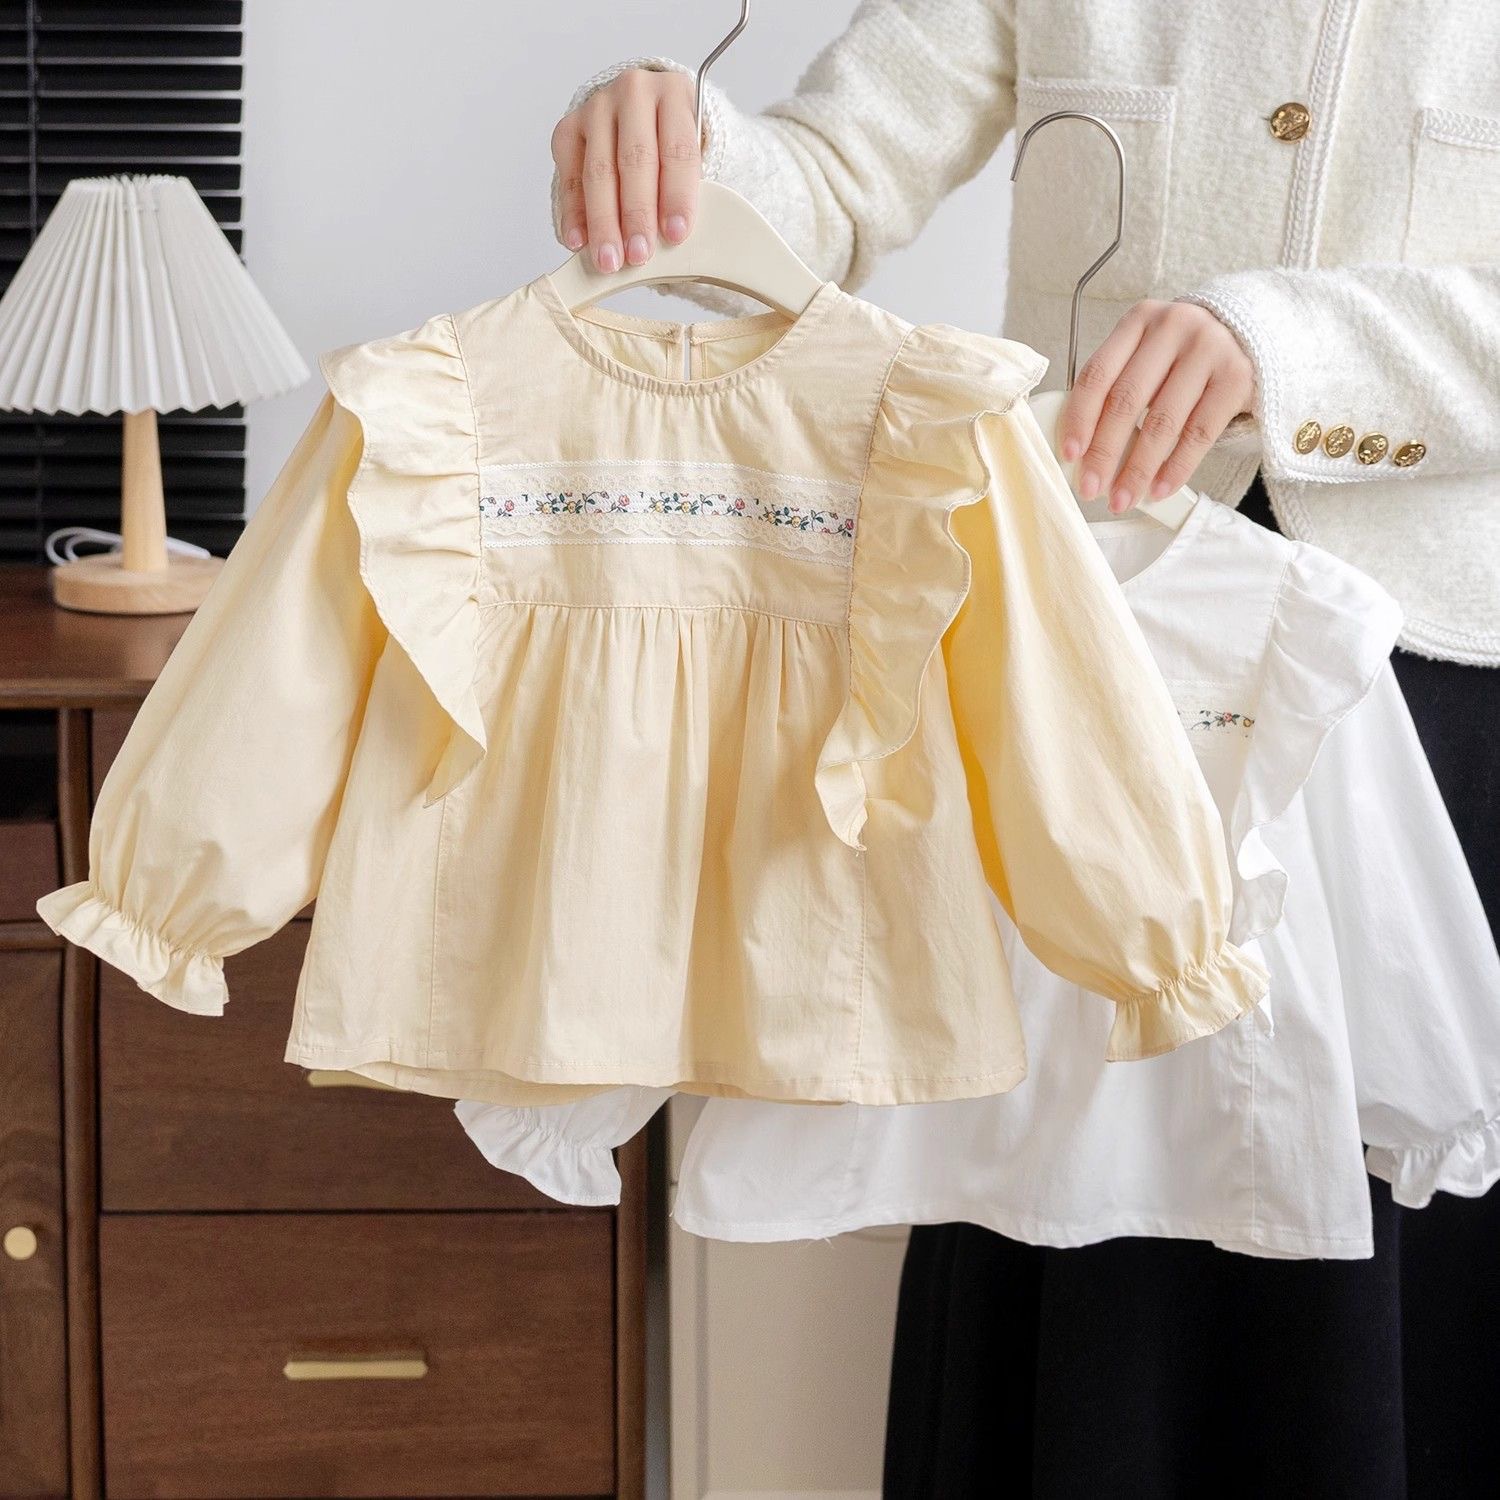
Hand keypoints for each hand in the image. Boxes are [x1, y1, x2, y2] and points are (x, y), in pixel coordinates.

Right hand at [551, 67, 701, 273]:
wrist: (644, 111)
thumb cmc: (673, 143)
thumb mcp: (697, 154)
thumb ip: (689, 188)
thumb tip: (674, 240)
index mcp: (675, 94)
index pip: (678, 149)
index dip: (677, 195)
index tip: (676, 235)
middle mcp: (633, 93)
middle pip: (634, 160)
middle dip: (636, 214)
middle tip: (638, 255)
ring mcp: (597, 107)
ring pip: (598, 171)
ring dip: (603, 222)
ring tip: (609, 260)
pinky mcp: (569, 127)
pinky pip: (569, 175)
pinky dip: (573, 213)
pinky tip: (578, 241)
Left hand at [1058, 301, 1255, 512]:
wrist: (1250, 336)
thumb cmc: (1183, 355)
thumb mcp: (1147, 354)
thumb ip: (1116, 387)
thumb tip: (1083, 451)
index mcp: (1139, 321)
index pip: (1098, 374)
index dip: (1079, 418)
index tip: (1069, 455)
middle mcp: (1173, 328)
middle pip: (1126, 401)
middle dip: (1104, 453)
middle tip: (1090, 488)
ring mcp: (1209, 350)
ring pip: (1162, 422)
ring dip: (1138, 469)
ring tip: (1123, 498)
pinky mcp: (1237, 377)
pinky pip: (1199, 433)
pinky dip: (1176, 467)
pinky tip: (1159, 489)